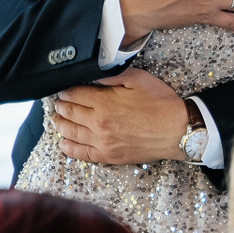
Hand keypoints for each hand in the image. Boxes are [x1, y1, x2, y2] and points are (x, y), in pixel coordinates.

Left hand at [52, 68, 188, 163]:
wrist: (177, 130)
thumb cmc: (161, 103)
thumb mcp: (139, 79)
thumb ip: (113, 77)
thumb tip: (94, 76)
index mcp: (104, 103)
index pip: (76, 95)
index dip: (67, 91)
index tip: (63, 90)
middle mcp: (98, 123)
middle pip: (71, 113)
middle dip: (61, 107)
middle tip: (57, 104)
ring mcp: (102, 142)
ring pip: (72, 133)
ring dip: (60, 125)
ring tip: (56, 120)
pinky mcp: (108, 156)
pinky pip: (82, 154)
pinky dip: (69, 148)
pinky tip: (63, 144)